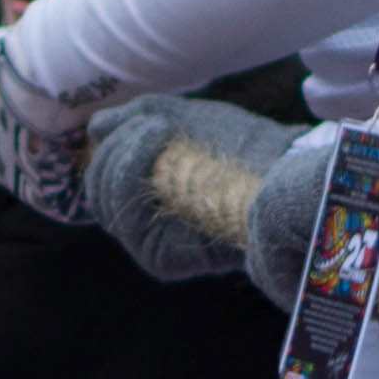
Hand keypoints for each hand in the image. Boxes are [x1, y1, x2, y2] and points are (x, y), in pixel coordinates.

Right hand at [79, 93, 293, 285]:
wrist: (282, 165)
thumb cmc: (242, 144)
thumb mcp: (185, 120)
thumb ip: (138, 120)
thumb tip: (95, 128)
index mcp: (148, 194)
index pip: (102, 178)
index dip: (110, 145)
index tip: (143, 118)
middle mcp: (148, 225)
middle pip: (98, 191)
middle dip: (114, 148)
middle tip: (149, 124)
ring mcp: (154, 244)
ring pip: (105, 202)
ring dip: (122, 155)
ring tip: (159, 130)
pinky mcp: (165, 259)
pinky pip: (127, 223)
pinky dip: (132, 173)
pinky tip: (162, 149)